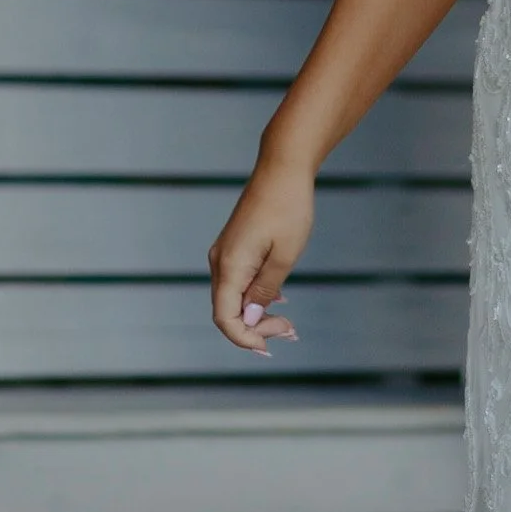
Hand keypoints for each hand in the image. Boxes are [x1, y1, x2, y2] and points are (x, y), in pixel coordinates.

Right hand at [209, 155, 311, 353]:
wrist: (283, 167)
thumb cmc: (288, 209)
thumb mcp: (284, 256)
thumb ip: (265, 291)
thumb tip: (248, 320)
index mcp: (230, 266)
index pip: (225, 318)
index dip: (245, 338)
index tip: (274, 344)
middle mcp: (220, 261)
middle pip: (227, 311)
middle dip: (256, 328)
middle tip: (291, 331)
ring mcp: (225, 252)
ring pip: (232, 298)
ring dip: (257, 315)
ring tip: (288, 323)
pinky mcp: (234, 245)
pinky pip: (238, 281)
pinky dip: (255, 296)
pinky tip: (279, 301)